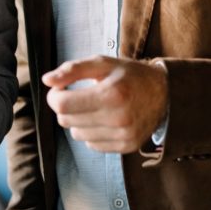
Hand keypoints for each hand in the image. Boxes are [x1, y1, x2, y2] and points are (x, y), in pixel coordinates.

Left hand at [43, 55, 167, 152]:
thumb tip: (47, 80)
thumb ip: (72, 69)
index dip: (54, 97)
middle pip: (67, 121)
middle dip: (65, 107)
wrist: (164, 93)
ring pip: (77, 134)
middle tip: (78, 95)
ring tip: (94, 106)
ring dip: (78, 120)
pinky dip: (91, 131)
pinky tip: (104, 118)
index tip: (59, 89)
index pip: (64, 105)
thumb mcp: (102, 63)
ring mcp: (124, 136)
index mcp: (112, 94)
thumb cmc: (129, 74)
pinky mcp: (126, 147)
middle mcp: (118, 119)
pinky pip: (91, 144)